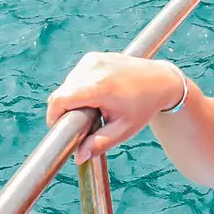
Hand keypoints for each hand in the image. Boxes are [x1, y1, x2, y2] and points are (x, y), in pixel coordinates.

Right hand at [46, 52, 186, 161]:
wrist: (160, 80)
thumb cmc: (143, 106)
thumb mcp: (123, 130)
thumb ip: (99, 144)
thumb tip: (78, 157)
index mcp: (99, 86)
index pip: (60, 99)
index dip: (53, 116)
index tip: (59, 128)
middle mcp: (93, 68)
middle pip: (62, 93)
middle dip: (66, 109)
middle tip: (86, 121)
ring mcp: (93, 59)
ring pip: (68, 84)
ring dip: (73, 97)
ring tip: (94, 108)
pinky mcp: (93, 56)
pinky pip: (76, 75)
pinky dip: (80, 86)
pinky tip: (97, 95)